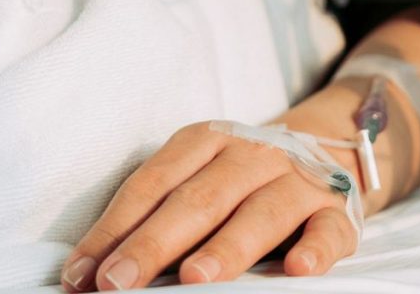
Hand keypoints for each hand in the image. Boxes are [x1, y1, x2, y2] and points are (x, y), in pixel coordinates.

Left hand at [60, 121, 357, 291]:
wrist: (328, 149)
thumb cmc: (241, 179)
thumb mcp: (198, 177)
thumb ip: (155, 215)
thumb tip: (93, 272)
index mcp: (208, 141)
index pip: (153, 184)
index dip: (115, 228)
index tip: (82, 274)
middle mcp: (253, 155)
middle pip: (200, 199)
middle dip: (155, 244)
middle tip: (119, 283)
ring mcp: (298, 182)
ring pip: (262, 214)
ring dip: (227, 248)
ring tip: (195, 279)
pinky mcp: (337, 211)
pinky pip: (328, 230)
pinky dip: (316, 249)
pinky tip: (298, 268)